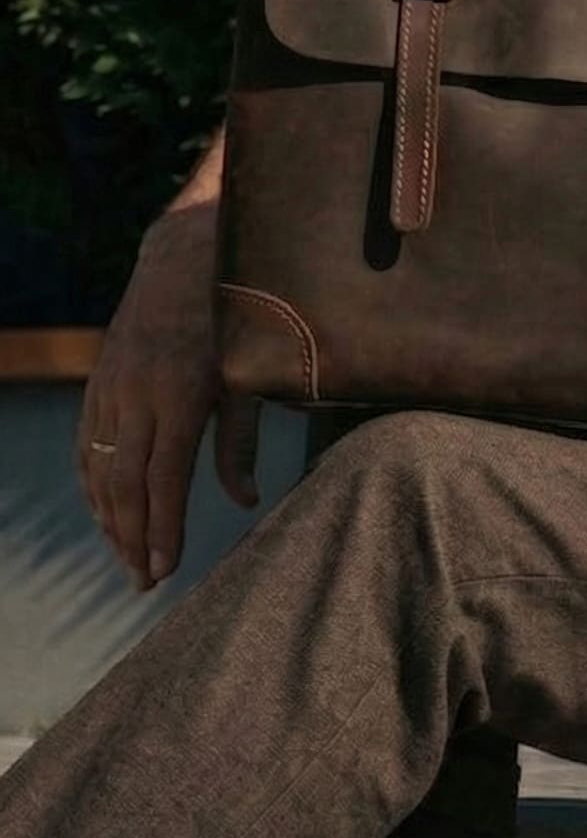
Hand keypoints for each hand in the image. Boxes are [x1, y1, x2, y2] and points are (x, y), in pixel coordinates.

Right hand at [76, 201, 260, 592]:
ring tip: (127, 559)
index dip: (161, 530)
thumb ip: (240, 442)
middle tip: (143, 582)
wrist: (182, 255)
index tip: (164, 569)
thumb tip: (244, 502)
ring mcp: (111, 387)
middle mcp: (137, 395)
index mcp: (179, 396)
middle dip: (132, 538)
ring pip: (99, 468)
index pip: (164, 481)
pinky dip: (91, 484)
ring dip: (109, 520)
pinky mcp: (99, 381)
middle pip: (125, 484)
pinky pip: (86, 444)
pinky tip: (103, 514)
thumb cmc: (233, 319)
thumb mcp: (249, 376)